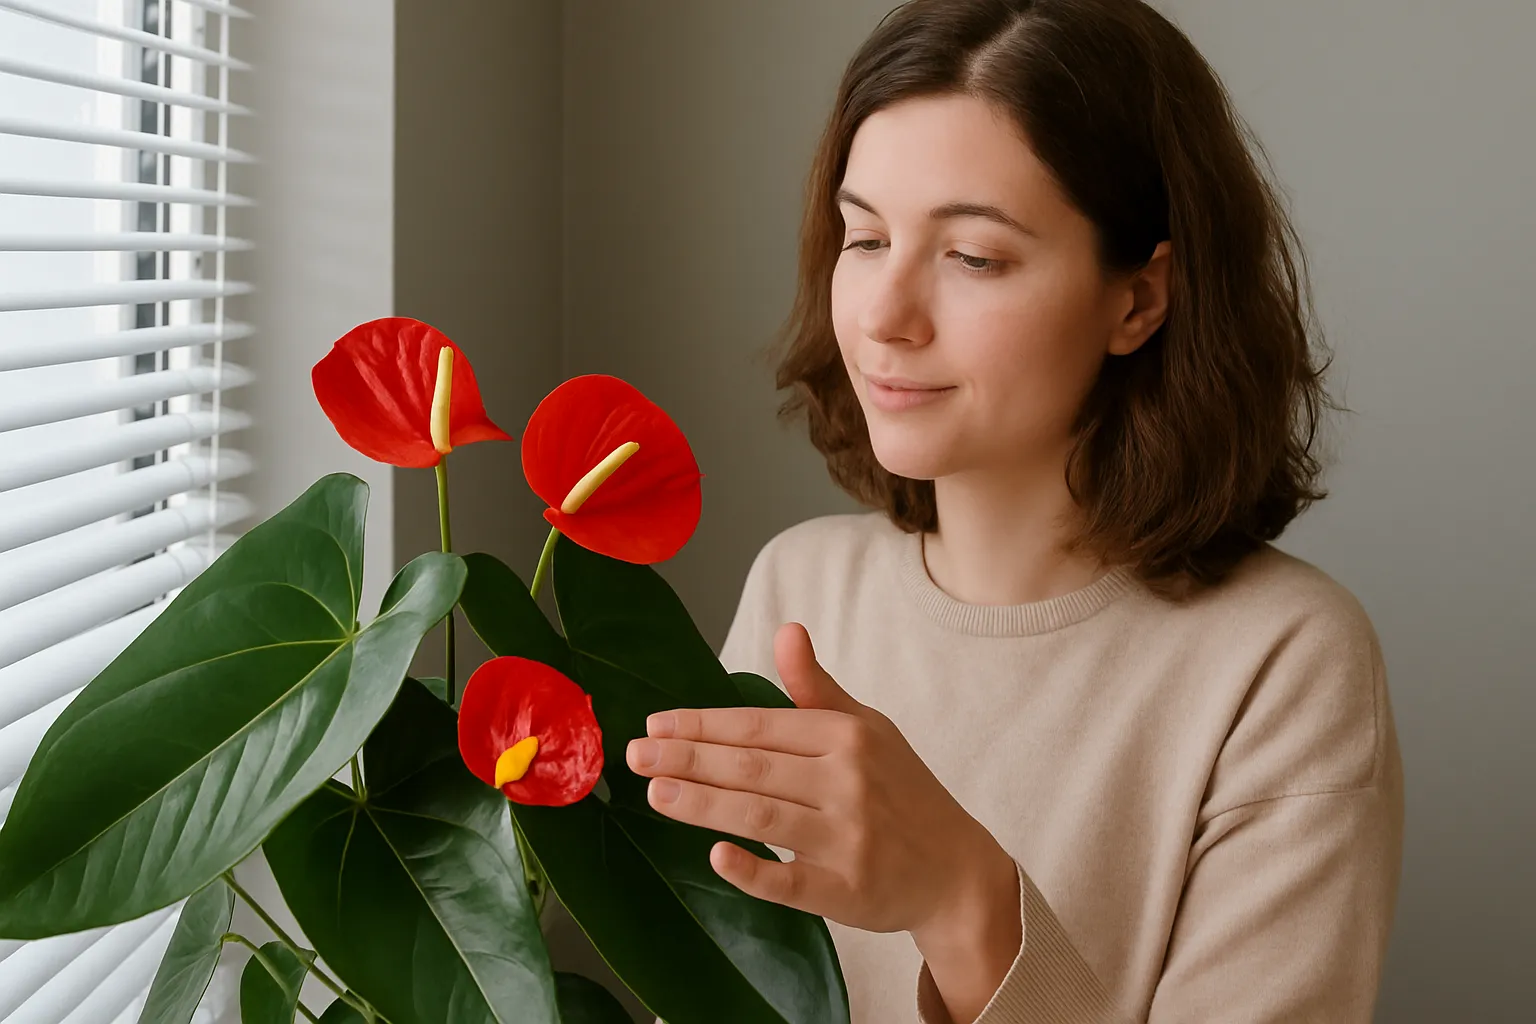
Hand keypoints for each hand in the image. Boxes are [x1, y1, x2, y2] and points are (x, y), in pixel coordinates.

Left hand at [625, 622, 1020, 975]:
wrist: (957, 869)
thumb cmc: (902, 791)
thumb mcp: (868, 728)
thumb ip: (817, 688)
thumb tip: (786, 630)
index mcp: (847, 737)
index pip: (759, 726)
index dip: (702, 725)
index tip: (654, 725)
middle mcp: (848, 783)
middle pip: (751, 768)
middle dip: (687, 760)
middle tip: (635, 756)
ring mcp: (848, 840)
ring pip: (762, 817)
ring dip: (703, 805)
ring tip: (655, 794)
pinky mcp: (847, 891)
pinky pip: (791, 882)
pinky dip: (754, 870)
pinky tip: (716, 856)